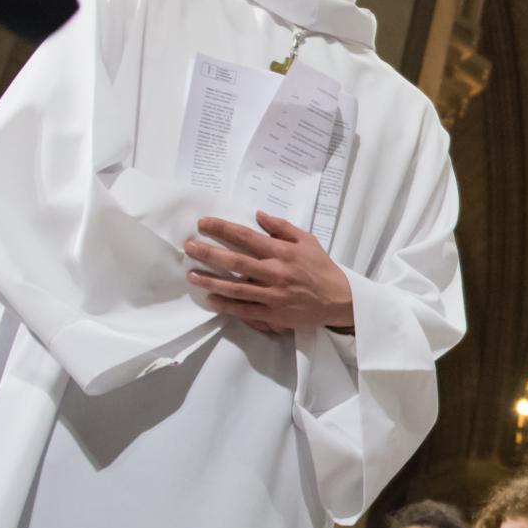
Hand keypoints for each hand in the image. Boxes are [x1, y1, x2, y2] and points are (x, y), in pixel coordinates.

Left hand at [184, 211, 353, 333]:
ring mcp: (272, 294)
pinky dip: (227, 305)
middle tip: (189, 247)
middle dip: (208, 253)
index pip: (246, 236)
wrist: (339, 300)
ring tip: (191, 275)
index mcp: (282, 252)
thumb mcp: (307, 241)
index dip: (222, 228)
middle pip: (235, 261)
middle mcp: (274, 272)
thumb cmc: (322, 268)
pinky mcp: (273, 313)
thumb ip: (282, 227)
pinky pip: (245, 309)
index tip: (203, 223)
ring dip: (211, 281)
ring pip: (235, 288)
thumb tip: (258, 214)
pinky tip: (211, 299)